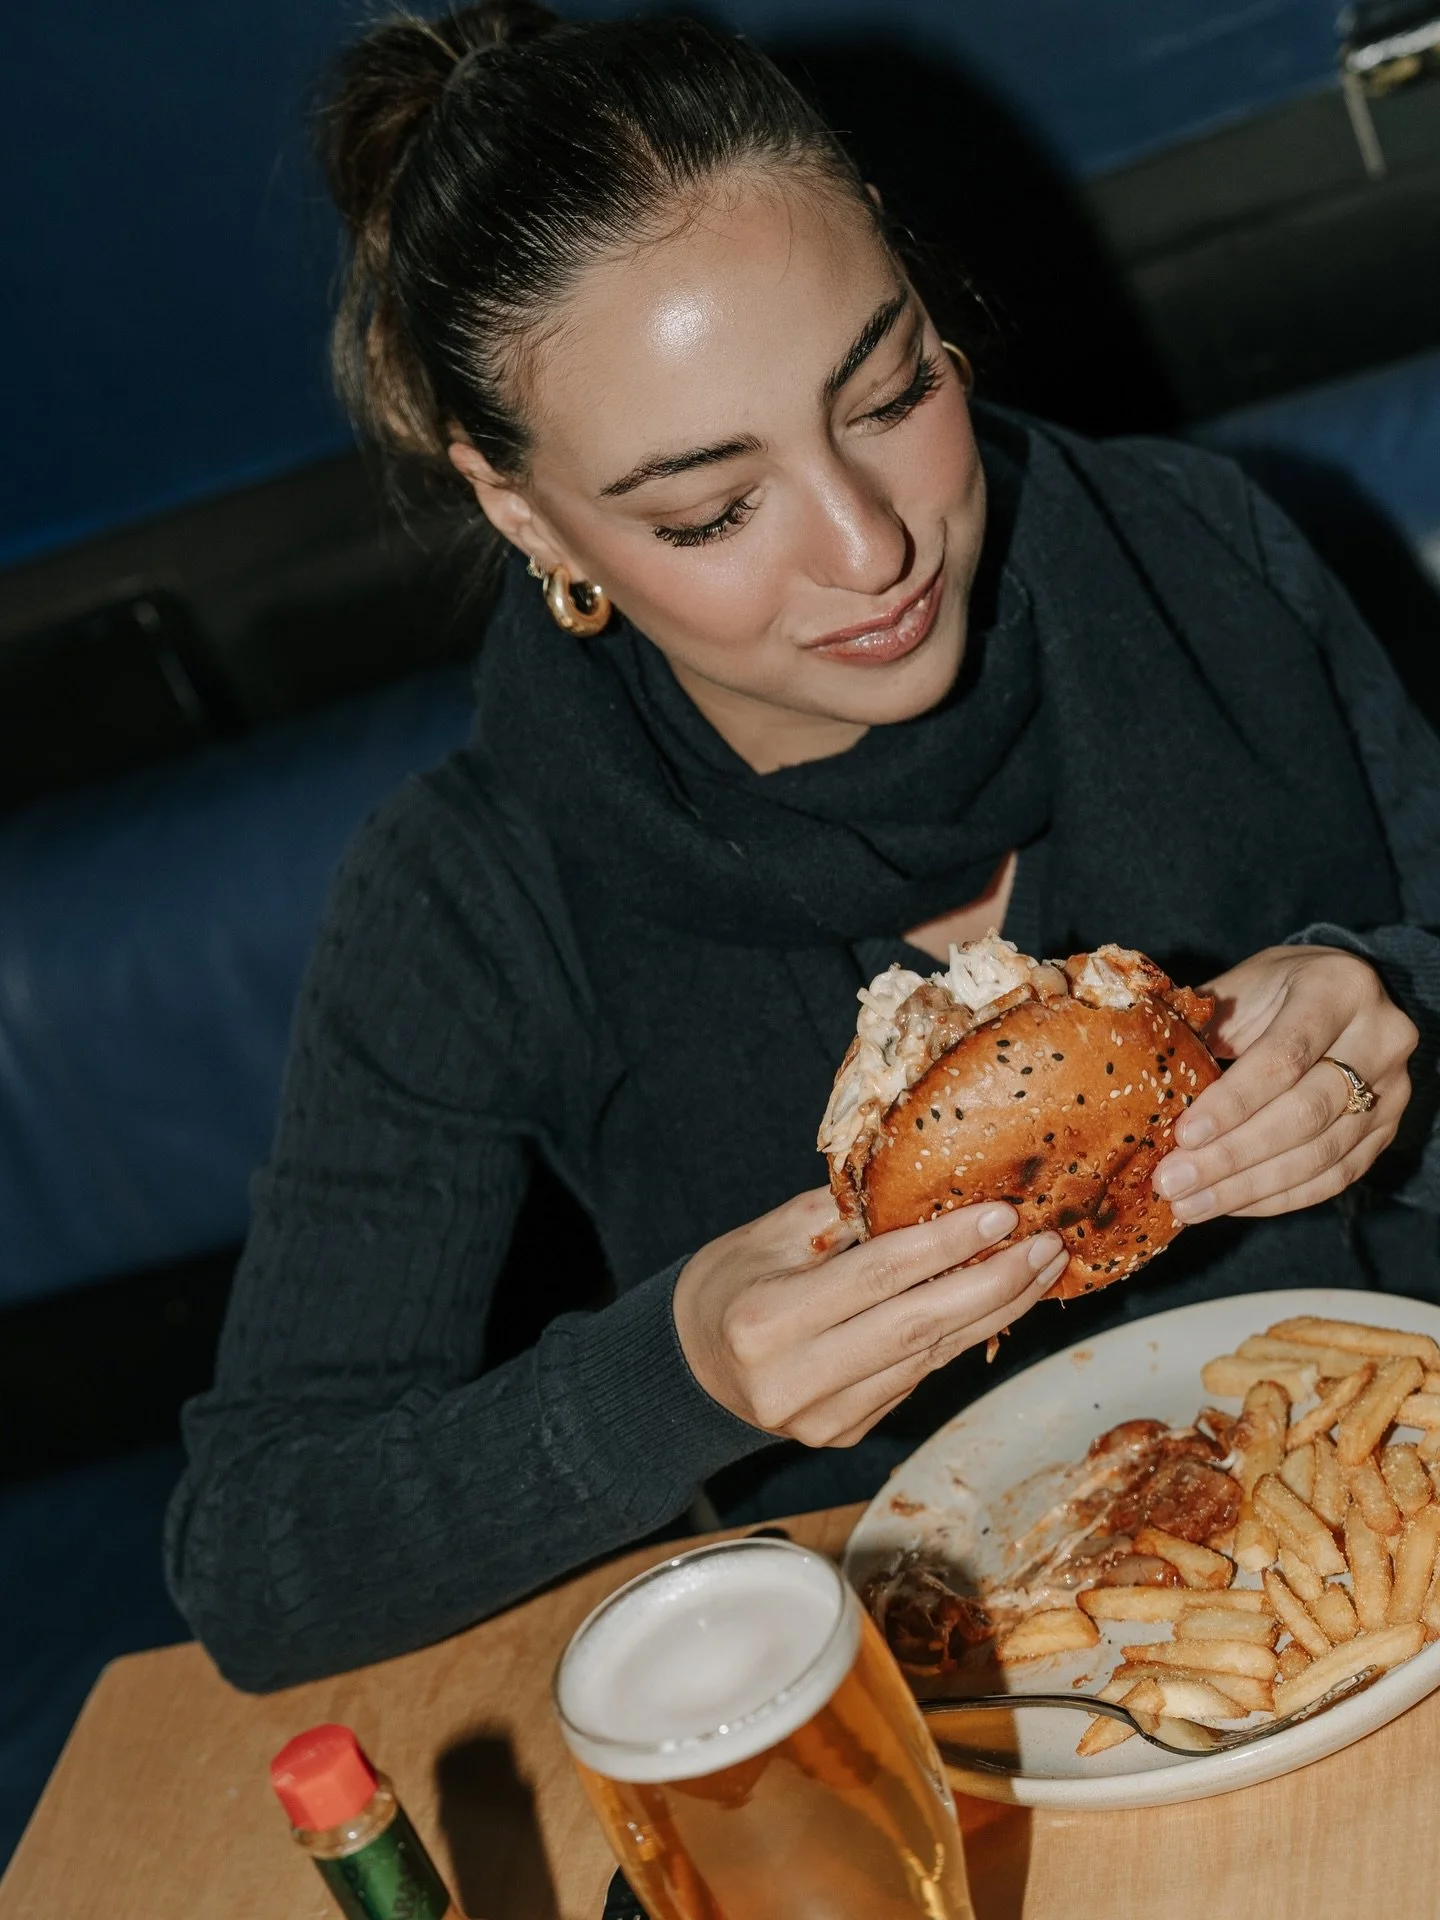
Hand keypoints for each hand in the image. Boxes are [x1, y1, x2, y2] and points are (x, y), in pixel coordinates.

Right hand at [673, 1189, 1067, 1447]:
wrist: (689, 1370)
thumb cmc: (729, 1285)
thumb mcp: (766, 1235)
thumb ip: (840, 1216)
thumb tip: (926, 1188)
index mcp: (767, 1320)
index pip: (876, 1277)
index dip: (945, 1246)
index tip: (1001, 1215)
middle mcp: (793, 1380)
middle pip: (916, 1328)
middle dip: (993, 1285)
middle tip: (1046, 1246)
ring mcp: (821, 1419)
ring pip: (927, 1360)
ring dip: (994, 1313)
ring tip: (1040, 1271)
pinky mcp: (843, 1435)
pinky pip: (915, 1380)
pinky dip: (959, 1339)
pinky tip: (997, 1304)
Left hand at [1152, 945, 1416, 1223]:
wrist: (1338, 992)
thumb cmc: (1274, 991)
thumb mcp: (1238, 989)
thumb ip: (1200, 1027)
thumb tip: (1138, 1078)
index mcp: (1338, 989)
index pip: (1284, 1057)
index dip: (1232, 1103)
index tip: (1183, 1136)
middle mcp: (1380, 1038)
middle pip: (1305, 1113)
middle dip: (1232, 1156)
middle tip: (1174, 1183)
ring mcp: (1393, 1089)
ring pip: (1322, 1154)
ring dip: (1249, 1188)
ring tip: (1191, 1205)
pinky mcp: (1388, 1130)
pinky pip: (1336, 1178)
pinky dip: (1279, 1198)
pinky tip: (1231, 1204)